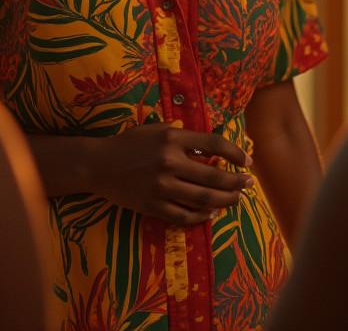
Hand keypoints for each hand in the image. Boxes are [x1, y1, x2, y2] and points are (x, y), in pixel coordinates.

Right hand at [93, 123, 254, 224]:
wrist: (99, 165)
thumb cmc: (130, 143)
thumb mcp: (156, 130)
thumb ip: (182, 137)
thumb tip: (211, 149)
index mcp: (172, 138)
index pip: (213, 144)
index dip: (234, 153)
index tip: (247, 161)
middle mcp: (169, 162)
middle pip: (214, 176)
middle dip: (236, 182)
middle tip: (248, 184)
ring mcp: (162, 187)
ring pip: (204, 199)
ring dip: (225, 200)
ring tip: (236, 199)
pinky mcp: (153, 206)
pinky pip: (184, 215)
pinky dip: (201, 216)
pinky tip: (211, 213)